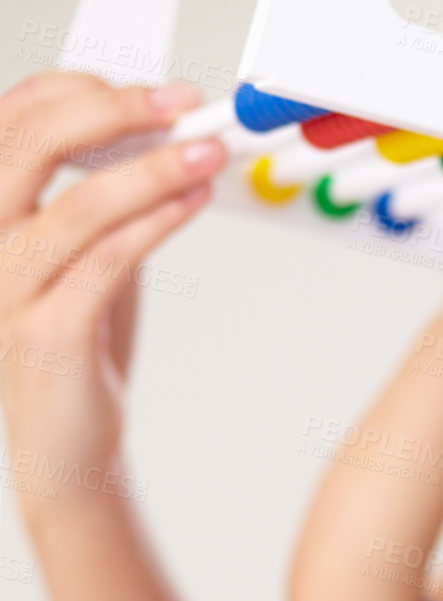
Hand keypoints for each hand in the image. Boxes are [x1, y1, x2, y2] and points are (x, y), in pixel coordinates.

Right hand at [0, 72, 225, 521]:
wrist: (67, 450)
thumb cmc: (74, 352)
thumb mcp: (81, 257)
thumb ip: (101, 203)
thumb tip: (152, 142)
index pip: (14, 120)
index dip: (82, 91)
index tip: (153, 94)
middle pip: (33, 143)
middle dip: (116, 112)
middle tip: (182, 107)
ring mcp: (6, 289)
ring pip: (77, 205)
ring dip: (151, 170)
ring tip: (205, 155)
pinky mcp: (46, 334)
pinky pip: (104, 263)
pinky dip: (152, 223)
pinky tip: (189, 203)